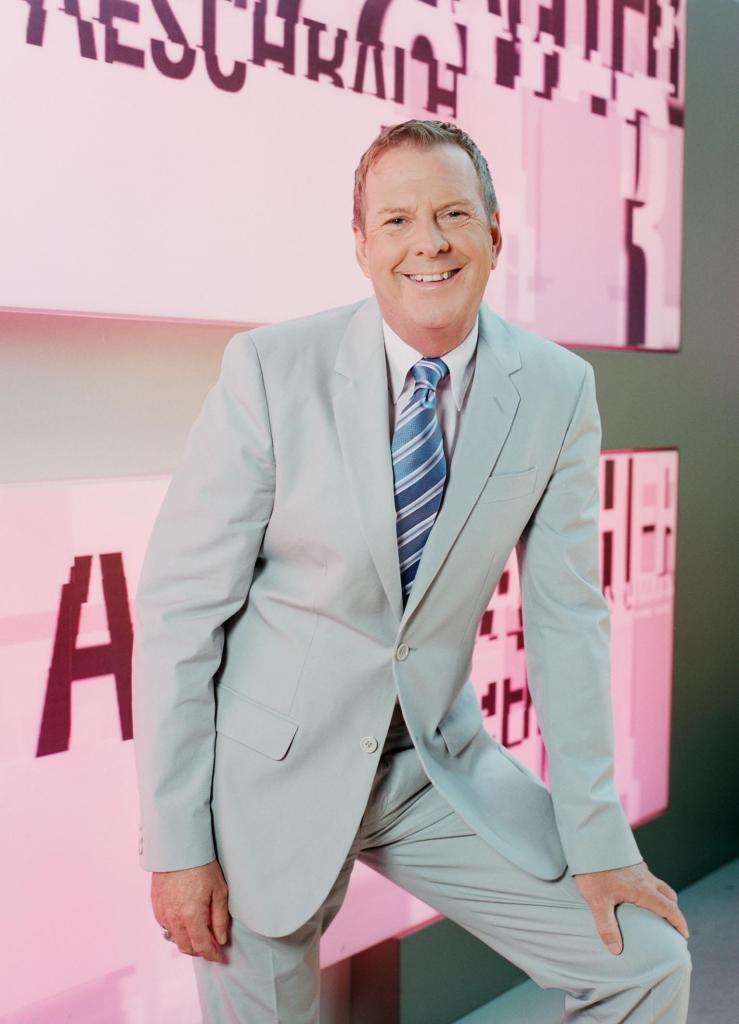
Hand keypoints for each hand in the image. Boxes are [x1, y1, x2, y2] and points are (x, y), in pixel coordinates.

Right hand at [151, 858, 230, 961]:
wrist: (178, 848)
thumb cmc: (202, 866)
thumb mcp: (219, 891)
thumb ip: (220, 919)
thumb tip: (221, 939)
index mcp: (192, 917)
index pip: (201, 946)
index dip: (212, 955)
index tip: (219, 957)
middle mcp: (174, 918)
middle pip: (186, 947)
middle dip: (199, 950)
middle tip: (210, 947)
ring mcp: (162, 913)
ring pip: (174, 938)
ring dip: (187, 940)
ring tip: (199, 933)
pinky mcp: (155, 905)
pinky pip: (165, 926)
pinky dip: (175, 929)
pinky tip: (185, 921)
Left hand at [573, 860, 688, 955]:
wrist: (589, 839)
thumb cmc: (594, 871)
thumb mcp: (598, 901)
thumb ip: (607, 926)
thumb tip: (615, 950)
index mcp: (643, 890)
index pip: (669, 909)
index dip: (679, 923)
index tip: (684, 935)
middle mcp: (646, 879)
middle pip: (669, 896)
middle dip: (674, 912)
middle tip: (673, 926)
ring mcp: (639, 869)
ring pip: (660, 885)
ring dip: (664, 898)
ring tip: (658, 911)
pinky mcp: (632, 863)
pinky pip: (648, 877)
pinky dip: (652, 888)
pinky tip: (638, 892)